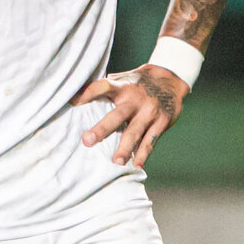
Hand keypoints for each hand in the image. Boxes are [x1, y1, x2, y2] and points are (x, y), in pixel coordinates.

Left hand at [69, 64, 188, 167]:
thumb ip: (104, 87)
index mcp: (122, 86)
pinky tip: (137, 165)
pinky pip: (151, 140)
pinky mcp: (162, 122)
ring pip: (135, 132)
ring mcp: (149, 111)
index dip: (87, 93)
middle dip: (102, 129)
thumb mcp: (122, 78)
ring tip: (116, 162)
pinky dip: (144, 153)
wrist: (171, 79)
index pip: (102, 87)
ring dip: (125, 148)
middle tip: (87, 141)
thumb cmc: (137, 82)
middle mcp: (135, 99)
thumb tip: (74, 95)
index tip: (72, 102)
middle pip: (117, 115)